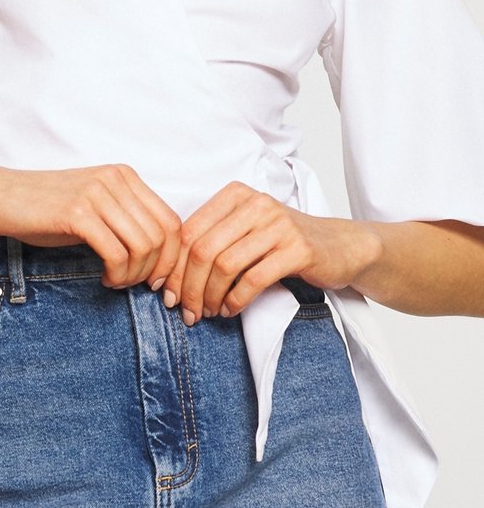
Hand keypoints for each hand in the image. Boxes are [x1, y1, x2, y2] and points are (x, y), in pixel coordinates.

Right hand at [0, 159, 181, 288]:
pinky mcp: (77, 213)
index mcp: (125, 177)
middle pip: (163, 237)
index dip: (171, 258)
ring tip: (115, 282)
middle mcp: (116, 180)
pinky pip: (117, 253)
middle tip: (132, 286)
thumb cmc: (42, 209)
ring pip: (144, 246)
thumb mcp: (92, 209)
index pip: (172, 222)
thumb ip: (125, 223)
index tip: (154, 280)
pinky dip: (117, 274)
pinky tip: (104, 278)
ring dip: (134, 276)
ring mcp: (97, 194)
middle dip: (154, 271)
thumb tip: (159, 262)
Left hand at [161, 181, 382, 323]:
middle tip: (186, 311)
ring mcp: (278, 225)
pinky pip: (253, 279)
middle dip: (188, 287)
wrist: (341, 246)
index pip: (188, 232)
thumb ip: (212, 242)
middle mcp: (256, 204)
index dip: (173, 267)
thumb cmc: (284, 243)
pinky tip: (231, 310)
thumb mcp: (245, 232)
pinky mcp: (298, 249)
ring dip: (210, 296)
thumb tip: (169, 278)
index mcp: (235, 195)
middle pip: (203, 250)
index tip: (167, 293)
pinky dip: (236, 300)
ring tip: (208, 312)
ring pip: (225, 266)